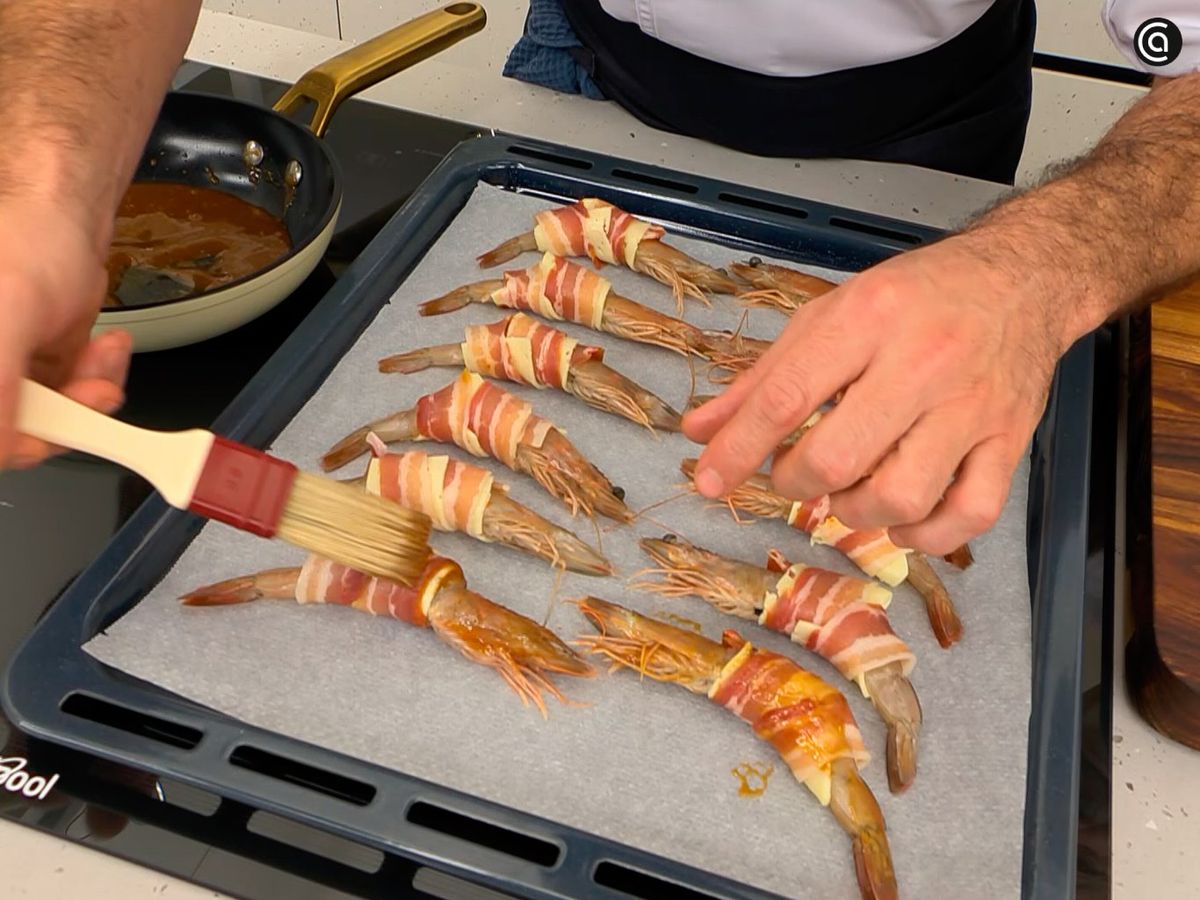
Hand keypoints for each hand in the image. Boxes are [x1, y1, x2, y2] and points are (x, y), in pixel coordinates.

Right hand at [0, 197, 130, 468]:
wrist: (63, 214)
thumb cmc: (25, 243)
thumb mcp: (7, 314)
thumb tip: (0, 443)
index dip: (21, 443)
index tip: (62, 429)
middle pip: (19, 432)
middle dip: (70, 410)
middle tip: (95, 386)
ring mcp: (8, 377)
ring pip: (55, 420)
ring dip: (91, 392)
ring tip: (102, 352)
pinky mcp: (40, 372)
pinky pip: (75, 400)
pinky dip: (99, 380)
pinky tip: (105, 347)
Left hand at [683, 233, 1072, 554]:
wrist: (1024, 277)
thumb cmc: (916, 297)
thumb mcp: (828, 316)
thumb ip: (761, 379)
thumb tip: (699, 431)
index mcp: (868, 319)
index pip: (787, 396)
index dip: (739, 448)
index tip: (709, 479)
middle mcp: (923, 361)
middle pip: (840, 456)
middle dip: (798, 481)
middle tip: (794, 472)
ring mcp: (972, 406)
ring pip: (901, 496)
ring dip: (856, 512)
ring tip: (848, 492)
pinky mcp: (1011, 439)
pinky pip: (969, 515)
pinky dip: (926, 535)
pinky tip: (901, 521)